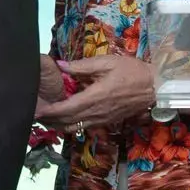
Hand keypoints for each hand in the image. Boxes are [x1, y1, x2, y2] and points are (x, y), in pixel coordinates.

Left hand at [35, 54, 153, 131]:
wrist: (155, 87)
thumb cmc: (132, 71)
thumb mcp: (107, 62)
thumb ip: (82, 66)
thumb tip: (61, 65)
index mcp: (94, 97)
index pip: (65, 109)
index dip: (49, 111)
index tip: (35, 108)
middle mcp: (96, 113)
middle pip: (66, 122)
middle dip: (49, 119)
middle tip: (34, 113)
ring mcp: (101, 119)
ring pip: (74, 127)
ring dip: (57, 124)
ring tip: (45, 117)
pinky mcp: (106, 122)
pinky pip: (83, 126)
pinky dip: (70, 124)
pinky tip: (63, 118)